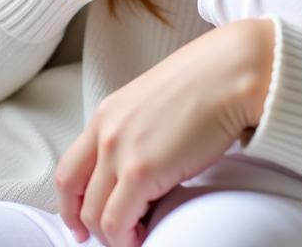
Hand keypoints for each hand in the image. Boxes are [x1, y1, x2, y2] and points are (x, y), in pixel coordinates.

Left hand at [55, 18, 275, 246]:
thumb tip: (140, 166)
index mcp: (107, 113)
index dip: (71, 203)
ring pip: (96, 216)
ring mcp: (120, 151)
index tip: (81, 220)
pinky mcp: (141, 172)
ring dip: (114, 234)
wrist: (232, 72)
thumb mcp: (155, 101)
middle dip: (90, 224)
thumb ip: (137, 131)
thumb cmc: (207, 81)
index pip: (69, 169)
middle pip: (75, 195)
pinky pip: (119, 224)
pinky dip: (128, 239)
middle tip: (112, 235)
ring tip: (138, 234)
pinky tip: (146, 234)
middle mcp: (106, 131)